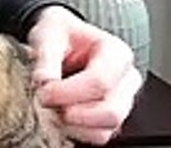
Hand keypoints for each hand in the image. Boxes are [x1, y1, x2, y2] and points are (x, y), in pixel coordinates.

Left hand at [28, 5, 143, 144]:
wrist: (61, 40)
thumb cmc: (60, 35)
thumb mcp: (48, 35)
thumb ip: (46, 58)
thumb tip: (44, 82)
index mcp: (116, 52)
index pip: (100, 81)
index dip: (68, 92)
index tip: (44, 92)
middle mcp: (126, 78)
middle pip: (111, 111)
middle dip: (74, 114)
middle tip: (47, 104)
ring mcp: (123, 100)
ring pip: (107, 128)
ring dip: (74, 125)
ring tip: (51, 109)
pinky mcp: (110, 117)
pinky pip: (99, 135)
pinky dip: (77, 132)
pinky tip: (58, 117)